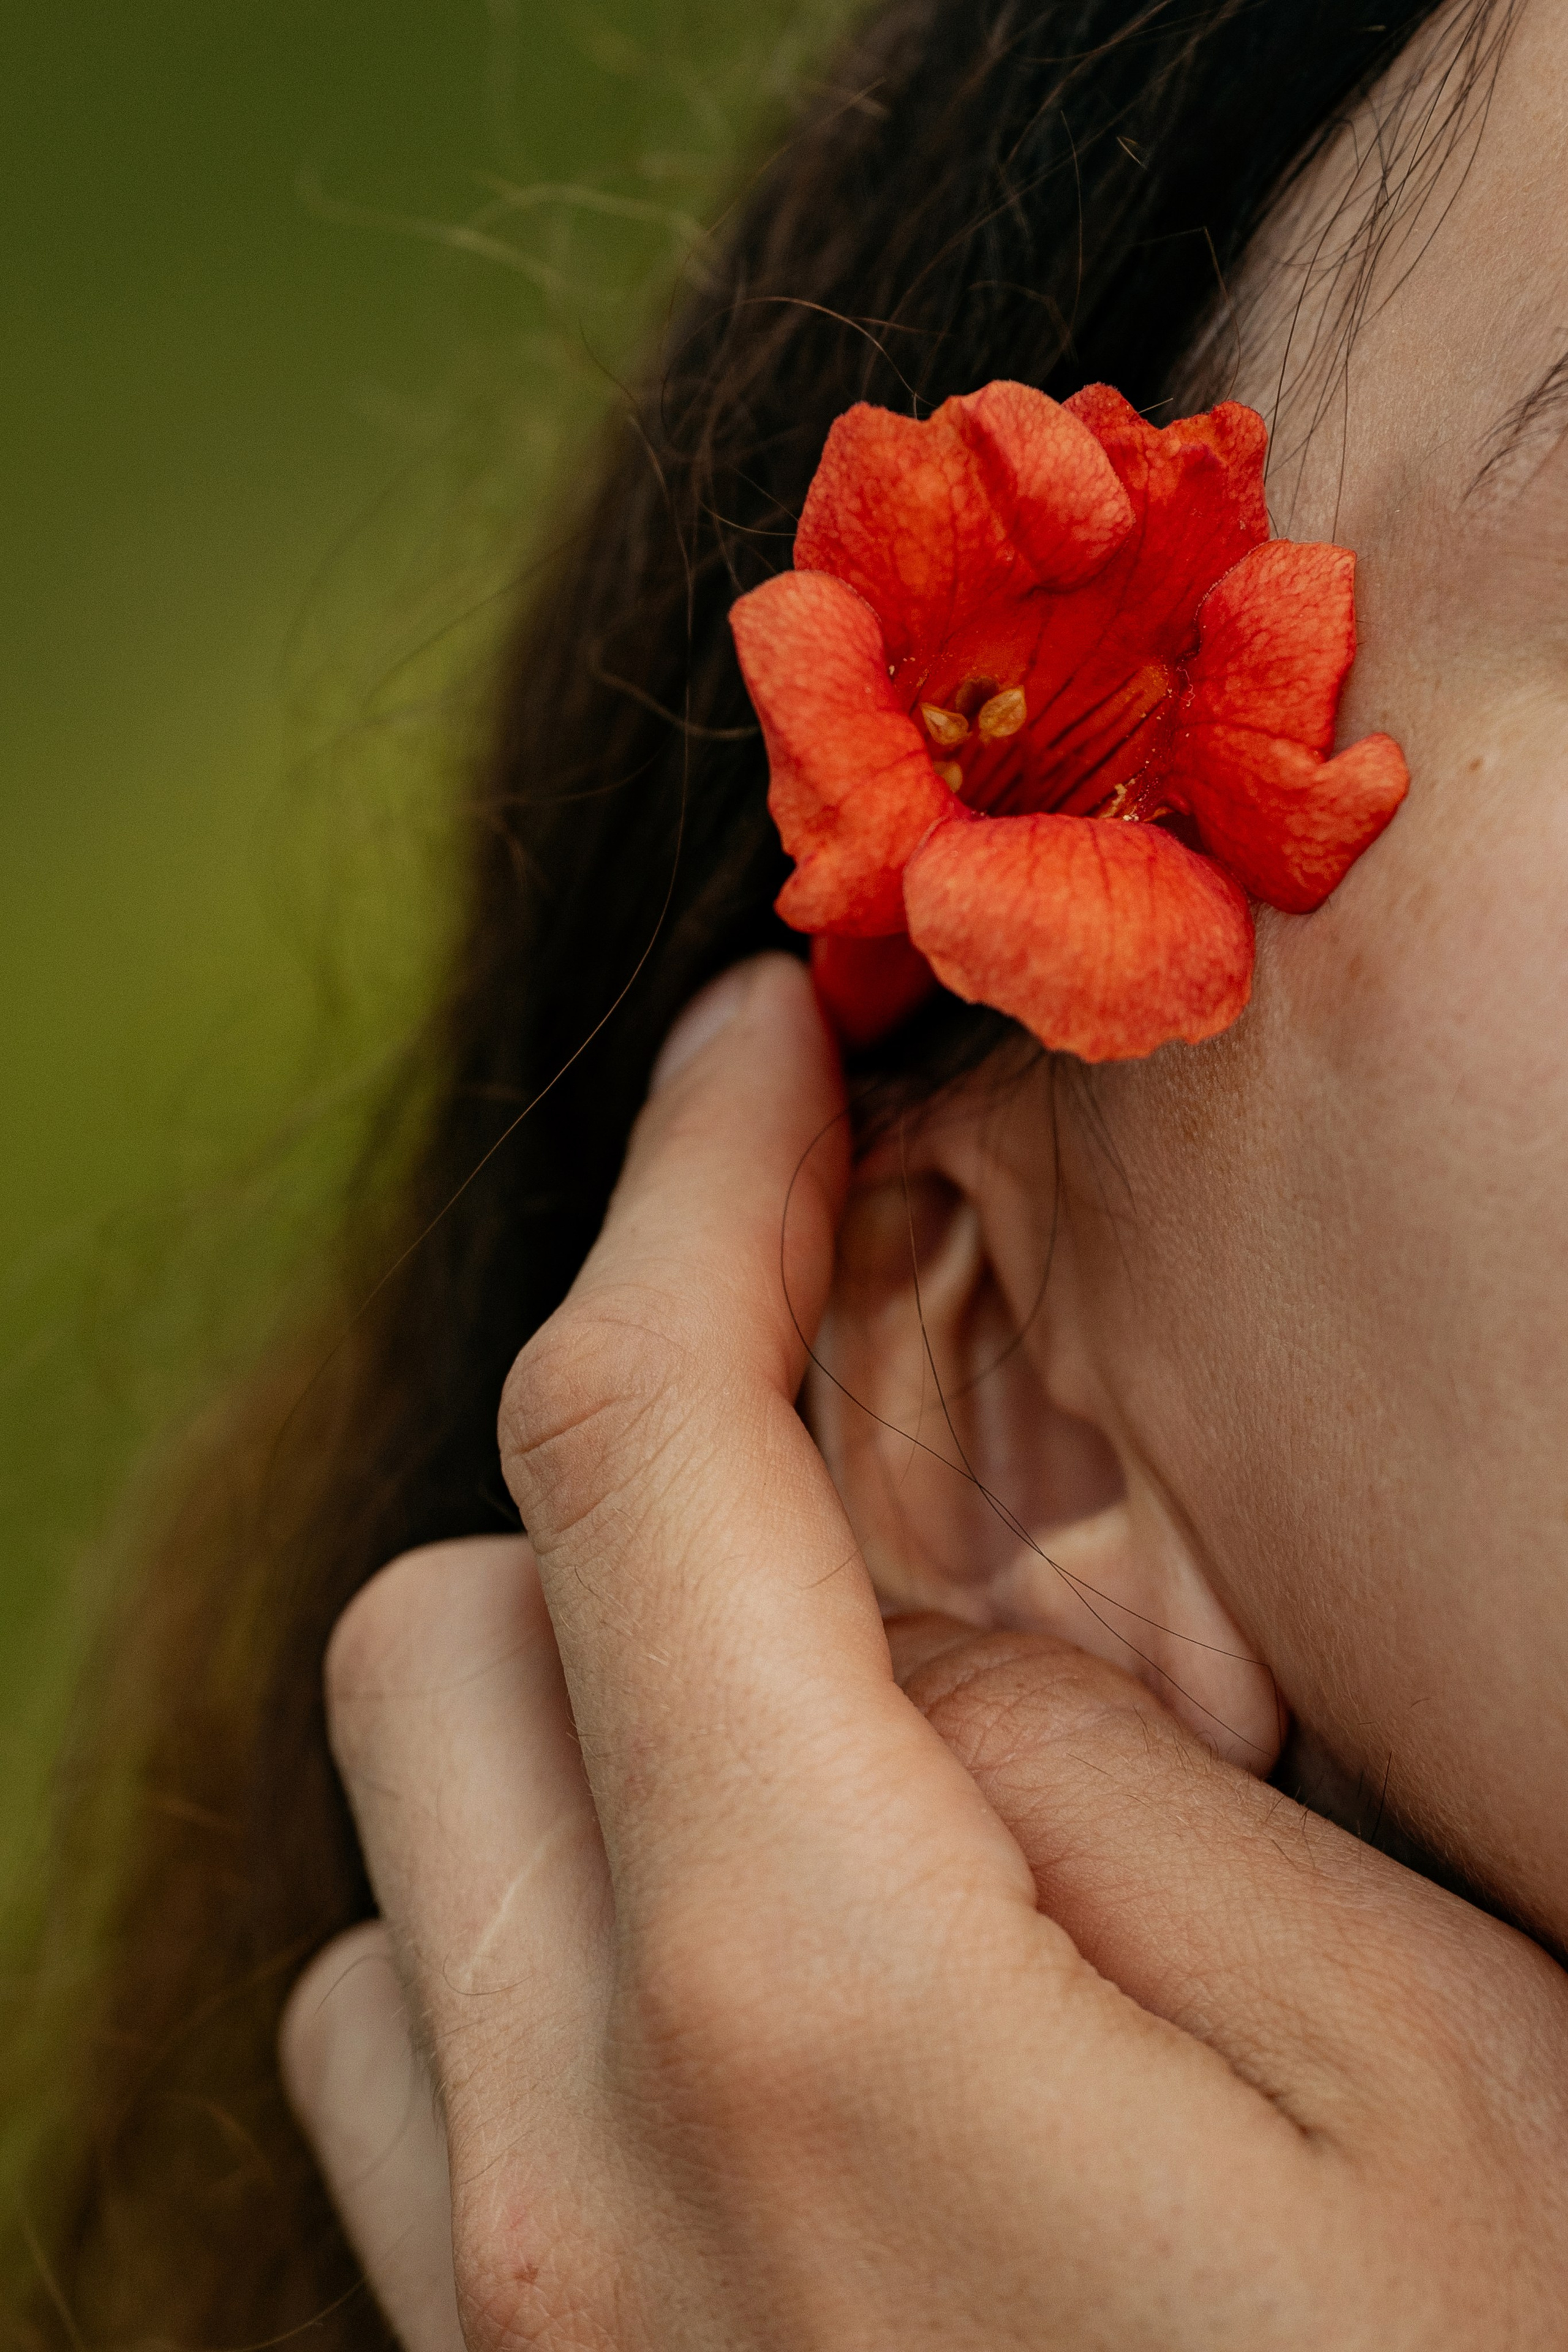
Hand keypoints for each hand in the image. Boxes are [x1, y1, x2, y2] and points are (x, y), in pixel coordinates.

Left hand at [282, 954, 1567, 2349]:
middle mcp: (566, 2176)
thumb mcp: (1383, 2036)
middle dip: (611, 1476)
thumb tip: (887, 1635)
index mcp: (802, 2007)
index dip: (688, 1185)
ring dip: (561, 1722)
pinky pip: (405, 2056)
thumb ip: (1074, 1783)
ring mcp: (506, 2330)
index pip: (627, 1447)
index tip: (754, 1032)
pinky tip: (731, 1964)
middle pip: (439, 1626)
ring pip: (394, 1847)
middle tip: (834, 1464)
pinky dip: (521, 1927)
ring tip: (807, 1754)